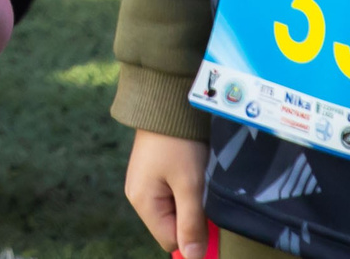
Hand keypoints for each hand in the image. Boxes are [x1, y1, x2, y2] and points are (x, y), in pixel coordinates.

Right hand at [124, 130, 208, 256]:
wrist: (167, 105)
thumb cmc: (179, 146)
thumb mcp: (190, 186)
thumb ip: (191, 224)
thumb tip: (193, 258)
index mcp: (142, 202)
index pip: (170, 241)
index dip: (194, 237)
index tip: (211, 220)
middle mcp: (138, 196)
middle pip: (171, 227)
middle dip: (193, 218)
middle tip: (205, 195)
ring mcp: (144, 184)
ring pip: (174, 212)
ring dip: (191, 205)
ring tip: (198, 181)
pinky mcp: (152, 174)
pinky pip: (172, 197)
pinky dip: (186, 192)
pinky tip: (192, 175)